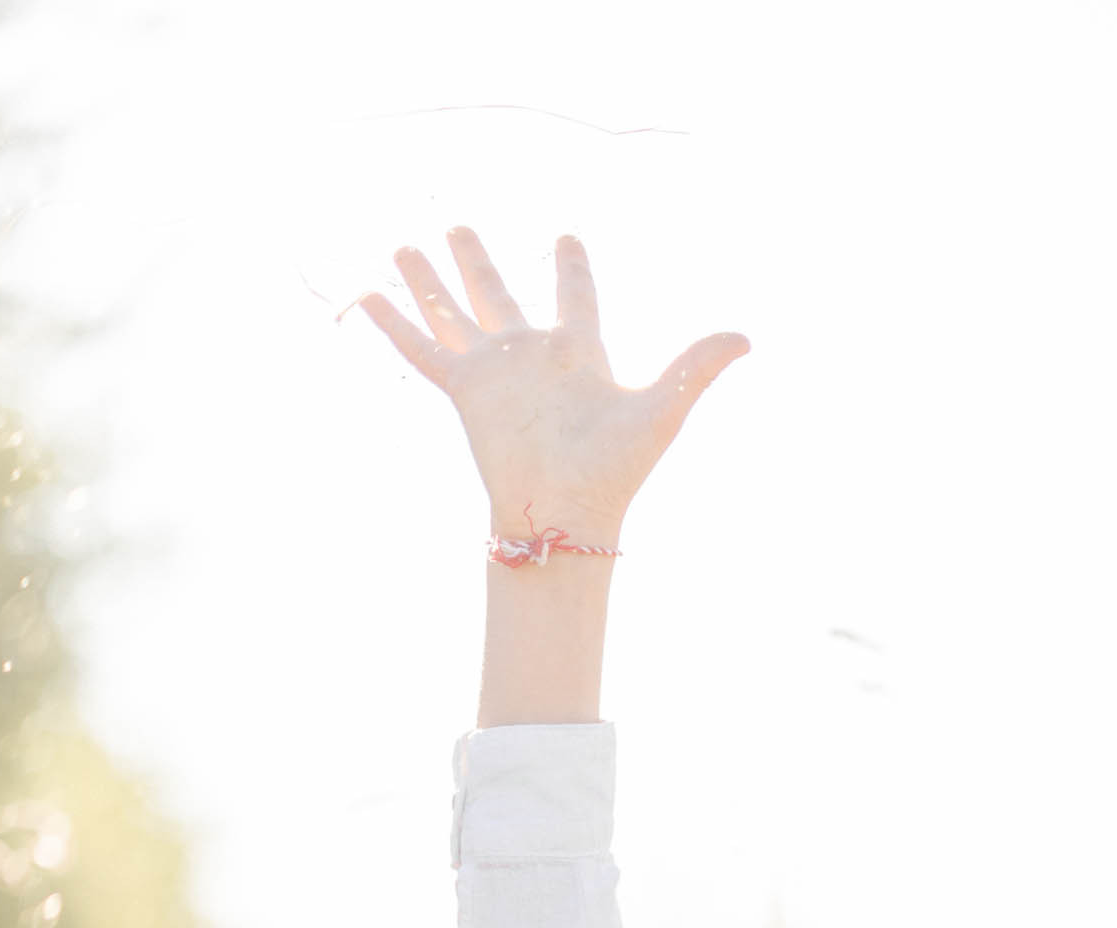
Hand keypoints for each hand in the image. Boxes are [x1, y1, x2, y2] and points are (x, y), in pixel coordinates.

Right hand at [358, 228, 747, 542]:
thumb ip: (697, 366)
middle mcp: (531, 358)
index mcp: (579, 353)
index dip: (573, 266)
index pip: (576, 297)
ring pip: (454, 312)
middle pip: (498, 295)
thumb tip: (748, 336)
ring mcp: (494, 373)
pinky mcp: (464, 390)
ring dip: (431, 279)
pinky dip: (396, 323)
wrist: (565, 513)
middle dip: (478, 262)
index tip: (568, 237)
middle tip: (459, 225)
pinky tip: (369, 294)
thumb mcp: (663, 407)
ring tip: (405, 244)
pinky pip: (422, 348)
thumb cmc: (615, 469)